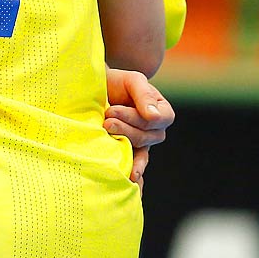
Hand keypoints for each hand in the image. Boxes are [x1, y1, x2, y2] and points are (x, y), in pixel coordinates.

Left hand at [104, 67, 174, 187]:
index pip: (160, 119)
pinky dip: (136, 168)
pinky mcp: (130, 150)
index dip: (137, 117)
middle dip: (125, 126)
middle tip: (106, 117)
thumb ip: (144, 96)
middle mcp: (156, 128)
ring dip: (123, 137)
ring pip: (139, 145)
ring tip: (105, 127)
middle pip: (148, 134)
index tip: (114, 109)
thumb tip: (154, 117)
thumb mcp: (132, 81)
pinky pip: (137, 161)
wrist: (97, 90)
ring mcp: (143, 141)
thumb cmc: (117, 83)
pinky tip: (132, 177)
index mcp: (162, 110)